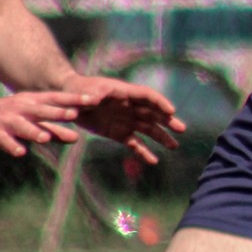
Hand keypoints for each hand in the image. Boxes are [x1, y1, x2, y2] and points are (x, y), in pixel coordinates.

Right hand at [0, 90, 84, 156]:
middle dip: (57, 112)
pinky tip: (20, 153)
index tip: (92, 100)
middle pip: (41, 110)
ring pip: (22, 126)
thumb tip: (77, 137)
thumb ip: (53, 131)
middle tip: (73, 114)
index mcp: (31, 102)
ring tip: (45, 138)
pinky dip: (12, 146)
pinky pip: (4, 141)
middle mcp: (20, 108)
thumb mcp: (31, 123)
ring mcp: (6, 121)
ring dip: (34, 131)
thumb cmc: (8, 121)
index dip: (73, 99)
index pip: (55, 99)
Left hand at [71, 75, 185, 163]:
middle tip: (182, 129)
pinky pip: (135, 144)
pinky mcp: (119, 134)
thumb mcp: (86, 91)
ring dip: (161, 137)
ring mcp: (126, 121)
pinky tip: (154, 161)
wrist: (69, 103)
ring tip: (174, 146)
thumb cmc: (79, 91)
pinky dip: (144, 152)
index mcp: (126, 93)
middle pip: (154, 114)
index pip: (148, 96)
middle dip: (168, 122)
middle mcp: (130, 107)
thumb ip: (92, 95)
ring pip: (148, 130)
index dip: (160, 103)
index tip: (171, 111)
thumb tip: (94, 100)